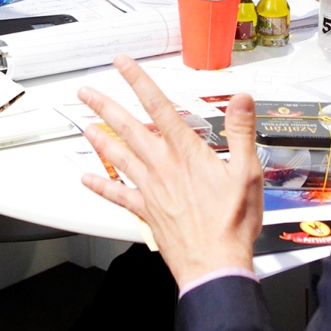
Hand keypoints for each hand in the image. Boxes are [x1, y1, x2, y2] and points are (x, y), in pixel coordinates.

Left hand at [75, 57, 262, 290]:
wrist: (215, 265)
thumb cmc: (232, 223)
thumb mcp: (248, 171)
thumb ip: (241, 131)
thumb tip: (241, 98)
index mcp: (186, 152)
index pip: (159, 106)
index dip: (139, 81)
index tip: (123, 65)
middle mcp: (162, 166)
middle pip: (128, 128)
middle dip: (106, 106)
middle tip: (86, 92)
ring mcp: (150, 189)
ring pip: (118, 156)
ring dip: (99, 139)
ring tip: (83, 125)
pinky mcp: (146, 211)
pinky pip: (118, 195)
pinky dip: (101, 186)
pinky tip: (87, 179)